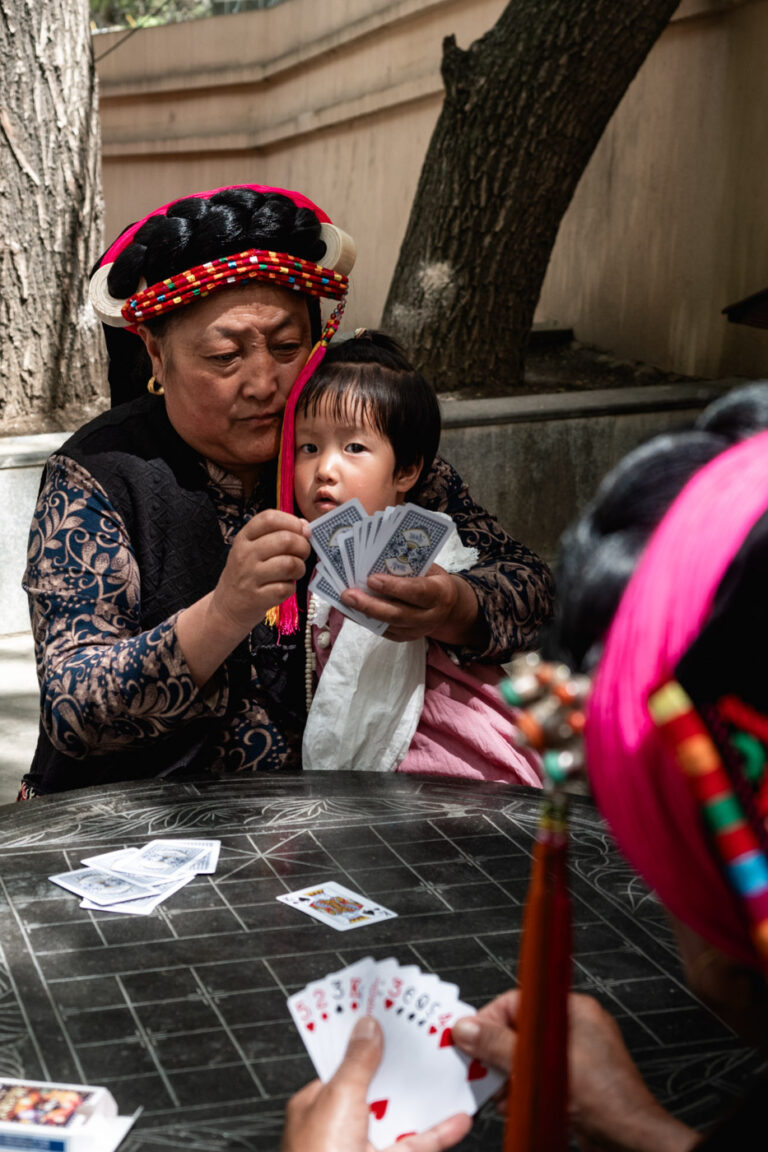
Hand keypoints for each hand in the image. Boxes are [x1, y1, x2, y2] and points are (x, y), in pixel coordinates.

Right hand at [212, 508, 310, 636]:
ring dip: (300, 568)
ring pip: (289, 564)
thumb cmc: (247, 573)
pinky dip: (291, 587)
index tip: (302, 530)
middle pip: (285, 540)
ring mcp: (249, 577)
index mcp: (244, 537)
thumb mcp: (252, 548)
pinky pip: (286, 587)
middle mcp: (244, 554)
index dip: (292, 522)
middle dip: (303, 546)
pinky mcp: (257, 598)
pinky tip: (284, 586)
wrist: (228, 605)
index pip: (269, 518)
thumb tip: (305, 527)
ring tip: (295, 571)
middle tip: (302, 553)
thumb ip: (277, 534)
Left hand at [281, 1016, 471, 1151]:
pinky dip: (439, 1132)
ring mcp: (364, 1150)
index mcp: (315, 1106)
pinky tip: (458, 1118)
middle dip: (403, 1069)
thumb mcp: (339, 1098)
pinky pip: (417, 1145)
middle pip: (377, 1088)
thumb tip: (367, 1027)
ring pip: (401, 1117)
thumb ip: (359, 1061)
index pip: (345, 1064)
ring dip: (425, 1098)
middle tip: (429, 1042)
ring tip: (451, 1073)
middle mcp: (339, 1128)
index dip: (368, 1042)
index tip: (392, 1021)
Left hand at [341, 565, 484, 646]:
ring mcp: (418, 630)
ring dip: (363, 614)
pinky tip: (349, 611)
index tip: (371, 579)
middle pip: (398, 614)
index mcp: (440, 593)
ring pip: (388, 625)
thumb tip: (374, 562)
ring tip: (344, 602)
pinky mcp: (406, 638)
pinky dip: (364, 621)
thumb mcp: (428, 568)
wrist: (448, 606)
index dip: (394, 586)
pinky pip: (383, 631)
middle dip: (370, 604)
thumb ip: (407, 567)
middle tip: (348, 594)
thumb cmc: (432, 579)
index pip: (417, 591)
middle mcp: (431, 616)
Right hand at [452, 992, 699, 1151]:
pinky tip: (515, 1102)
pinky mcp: (574, 1081)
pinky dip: (523, 1088)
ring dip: (507, 1075)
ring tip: (498, 1092)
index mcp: (572, 1010)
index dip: (489, 1021)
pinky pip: (538, 1075)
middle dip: (497, 1053)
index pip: (518, 1002)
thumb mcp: (540, 1067)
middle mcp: (574, 1027)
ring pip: (526, 1056)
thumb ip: (499, 1045)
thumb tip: (467, 1029)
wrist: (632, 1141)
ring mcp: (576, 1055)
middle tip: (480, 1069)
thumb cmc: (606, 1100)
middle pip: (519, 1030)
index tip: (468, 1039)